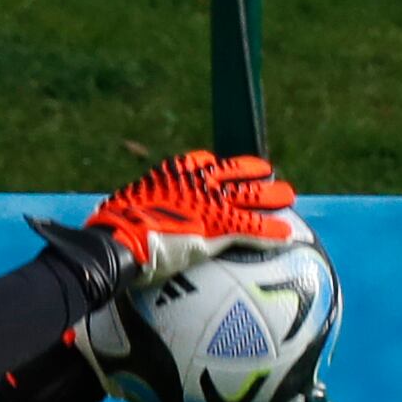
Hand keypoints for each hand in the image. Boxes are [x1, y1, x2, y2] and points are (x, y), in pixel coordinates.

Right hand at [82, 148, 302, 285]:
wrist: (121, 239)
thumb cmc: (114, 230)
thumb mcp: (123, 211)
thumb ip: (134, 213)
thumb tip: (114, 223)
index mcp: (174, 175)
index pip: (201, 163)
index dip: (216, 167)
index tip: (222, 168)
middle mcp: (196, 182)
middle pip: (232, 172)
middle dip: (252, 173)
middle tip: (268, 173)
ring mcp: (210, 203)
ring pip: (249, 196)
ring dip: (270, 197)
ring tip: (288, 196)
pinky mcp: (220, 226)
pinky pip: (252, 228)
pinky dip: (270, 231)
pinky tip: (288, 235)